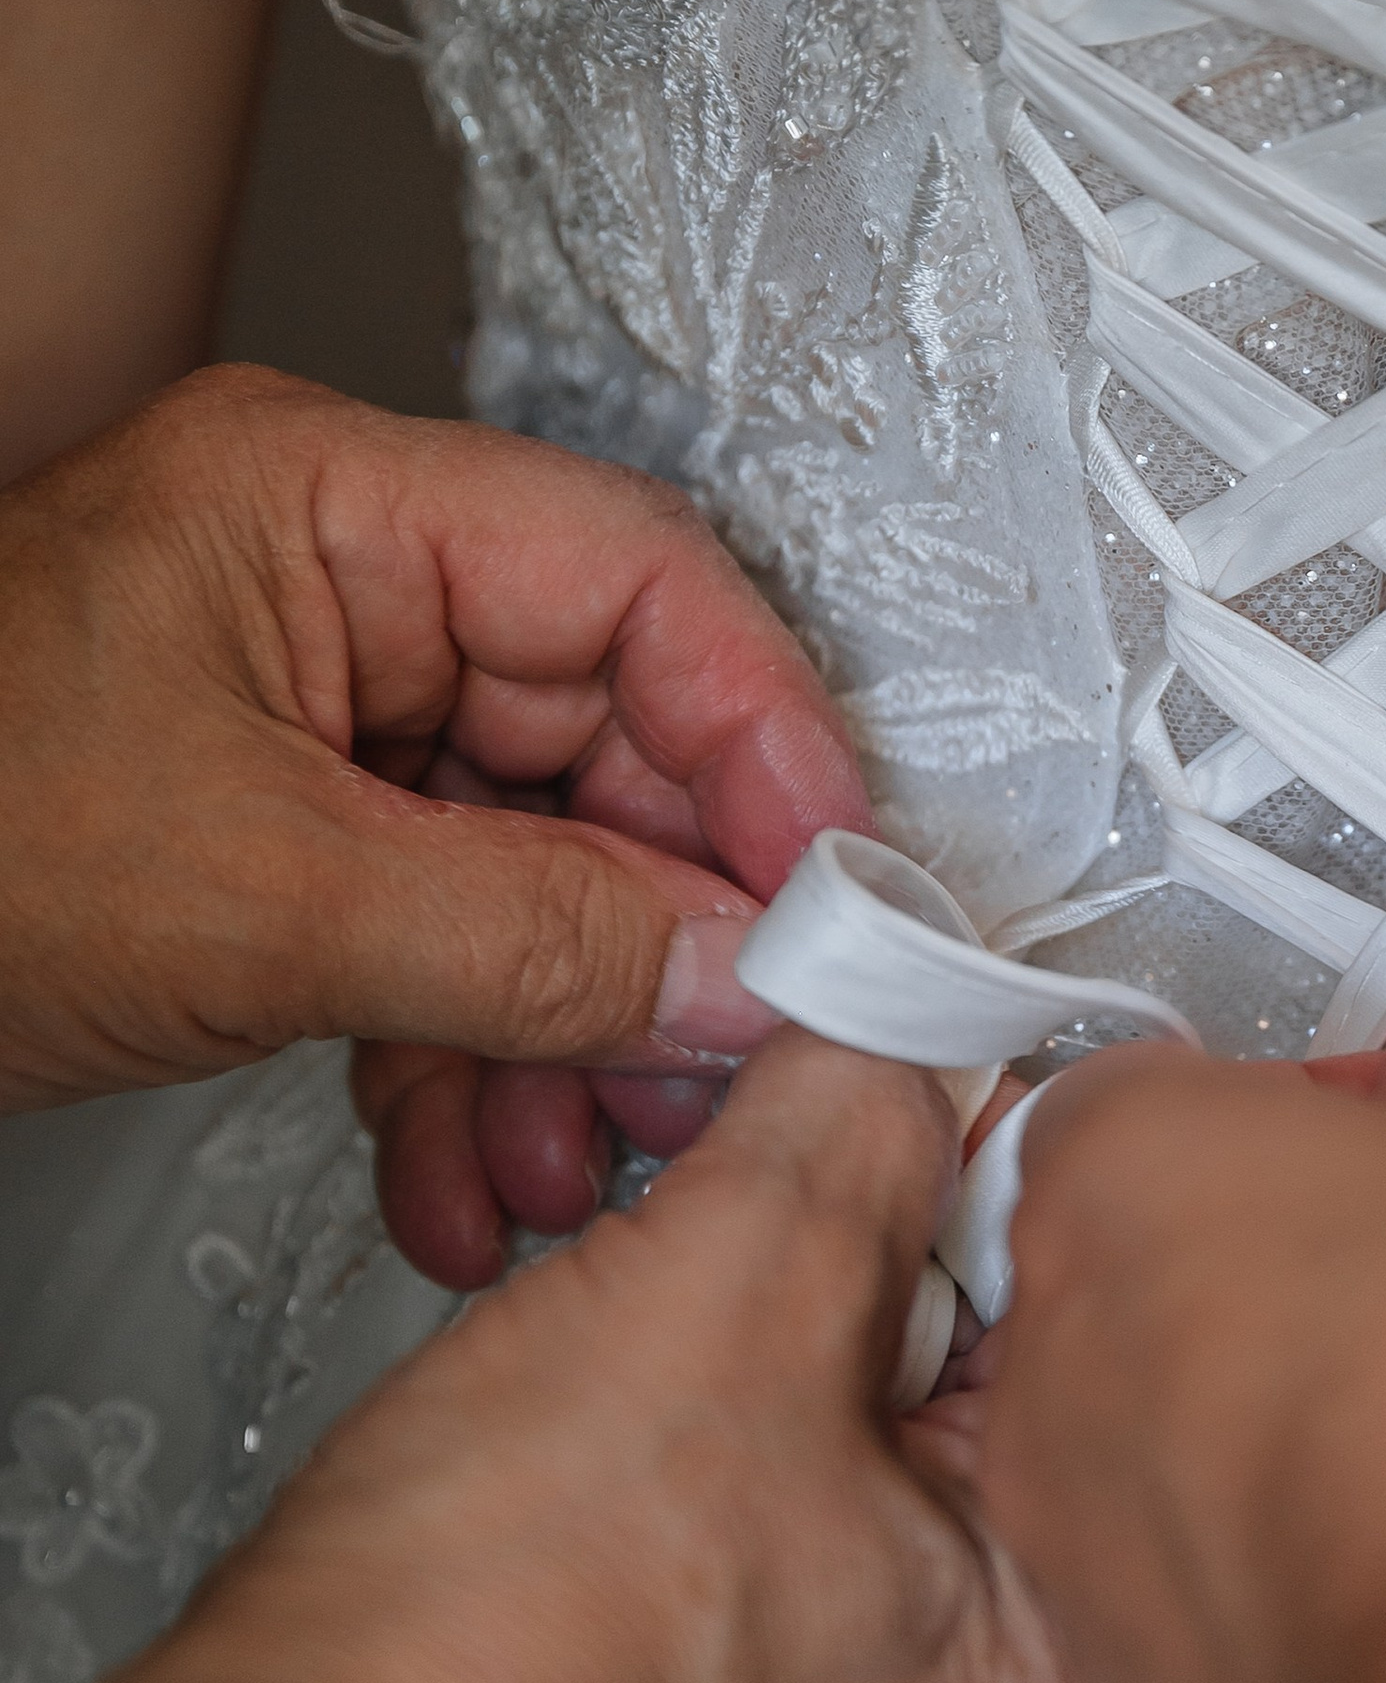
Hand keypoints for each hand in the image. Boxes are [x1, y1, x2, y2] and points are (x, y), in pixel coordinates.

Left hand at [0, 366, 870, 1285]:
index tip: (833, 902)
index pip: (637, 582)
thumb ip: (525, 933)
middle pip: (600, 740)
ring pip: (523, 866)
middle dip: (656, 938)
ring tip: (574, 1169)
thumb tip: (740, 970)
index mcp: (326, 503)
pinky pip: (427, 937)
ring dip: (562, 1037)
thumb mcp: (254, 896)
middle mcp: (333, 587)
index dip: (763, 741)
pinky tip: (469, 1180)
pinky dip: (460, 1065)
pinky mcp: (266, 838)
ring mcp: (301, 716)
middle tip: (719, 1073)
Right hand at [144, 1029, 1086, 1682]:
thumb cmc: (506, 1641)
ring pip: (837, 1478)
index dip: (958, 1174)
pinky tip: (586, 1484)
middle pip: (966, 1399)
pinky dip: (670, 1492)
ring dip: (740, 1374)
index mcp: (1059, 1646)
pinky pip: (734, 1576)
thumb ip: (857, 1119)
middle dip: (840, 1277)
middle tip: (718, 1252)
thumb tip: (908, 1040)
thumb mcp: (727, 1273)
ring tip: (629, 1381)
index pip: (1081, 1317)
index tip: (860, 1122)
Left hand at [981, 996, 1385, 1682]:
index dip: (1328, 1113)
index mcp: (1128, 1169)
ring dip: (1307, 1443)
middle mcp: (1059, 1356)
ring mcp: (1081, 1552)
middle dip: (1310, 1278)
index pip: (1180, 1092)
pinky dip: (1317, 1595)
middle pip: (1170, 1272)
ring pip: (1186, 1452)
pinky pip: (1222, 1609)